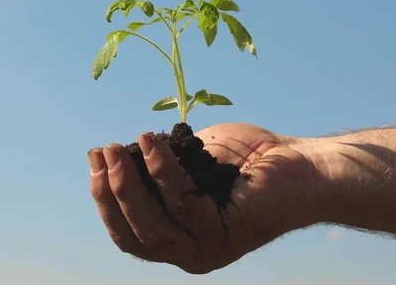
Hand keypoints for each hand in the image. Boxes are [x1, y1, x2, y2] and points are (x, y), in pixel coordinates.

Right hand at [87, 123, 324, 273]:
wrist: (301, 164)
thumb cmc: (247, 159)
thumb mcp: (191, 162)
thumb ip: (158, 170)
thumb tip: (117, 160)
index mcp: (179, 239)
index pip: (129, 233)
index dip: (105, 199)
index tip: (94, 159)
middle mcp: (189, 252)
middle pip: (134, 234)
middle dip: (110, 192)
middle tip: (102, 151)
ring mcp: (207, 250)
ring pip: (153, 225)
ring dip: (128, 183)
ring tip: (118, 147)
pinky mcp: (225, 236)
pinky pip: (183, 202)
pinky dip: (163, 170)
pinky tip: (152, 142)